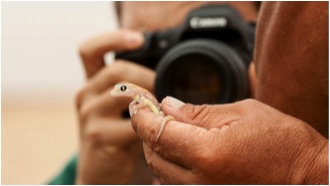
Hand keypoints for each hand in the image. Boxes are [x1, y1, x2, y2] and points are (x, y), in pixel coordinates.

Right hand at [76, 30, 154, 183]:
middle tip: (164, 94)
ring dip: (151, 102)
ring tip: (160, 116)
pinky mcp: (98, 135)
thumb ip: (137, 93)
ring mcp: (89, 115)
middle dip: (148, 78)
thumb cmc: (120, 139)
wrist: (104, 174)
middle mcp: (86, 95)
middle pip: (119, 70)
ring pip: (127, 93)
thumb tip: (169, 82)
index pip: (91, 50)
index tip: (138, 39)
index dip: (113, 39)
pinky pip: (134, 122)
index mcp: (93, 85)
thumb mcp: (125, 111)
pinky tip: (154, 135)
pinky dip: (151, 126)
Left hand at [131, 97, 327, 183]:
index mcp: (207, 153)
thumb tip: (168, 106)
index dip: (142, 116)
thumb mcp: (241, 113)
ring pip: (161, 173)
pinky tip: (179, 150)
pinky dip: (170, 165)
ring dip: (157, 148)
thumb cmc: (283, 142)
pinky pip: (175, 184)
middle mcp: (200, 181)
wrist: (310, 177)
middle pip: (154, 154)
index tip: (137, 103)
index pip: (157, 133)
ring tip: (166, 128)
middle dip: (147, 131)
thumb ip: (199, 112)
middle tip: (150, 111)